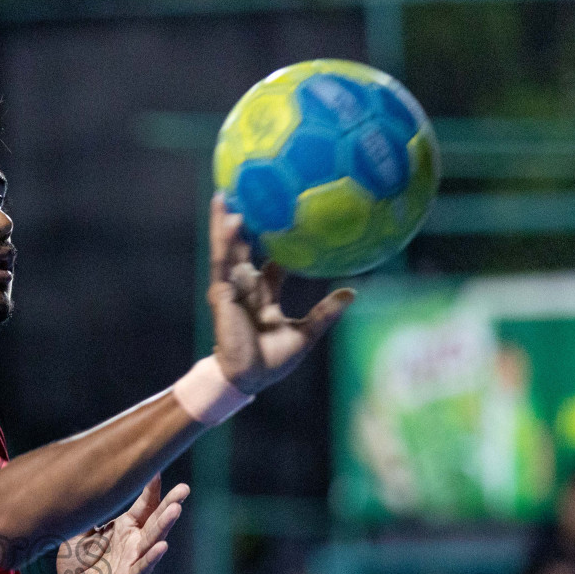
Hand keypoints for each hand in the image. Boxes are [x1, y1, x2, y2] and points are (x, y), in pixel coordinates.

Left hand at [55, 475, 187, 573]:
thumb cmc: (76, 565)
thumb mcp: (77, 532)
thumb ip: (89, 514)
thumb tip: (95, 488)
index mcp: (123, 529)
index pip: (143, 505)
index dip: (150, 489)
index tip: (156, 468)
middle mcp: (132, 543)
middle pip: (154, 520)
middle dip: (169, 504)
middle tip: (184, 488)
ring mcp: (131, 562)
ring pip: (151, 542)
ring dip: (164, 526)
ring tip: (176, 509)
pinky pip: (140, 569)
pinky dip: (151, 558)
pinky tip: (162, 546)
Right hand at [208, 195, 353, 394]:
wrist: (247, 378)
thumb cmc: (272, 362)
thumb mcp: (306, 334)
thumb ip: (326, 312)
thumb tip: (353, 291)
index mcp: (263, 297)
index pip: (271, 266)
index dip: (277, 246)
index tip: (289, 222)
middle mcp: (245, 289)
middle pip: (243, 250)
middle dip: (244, 225)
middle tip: (249, 195)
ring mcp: (231, 289)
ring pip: (227, 249)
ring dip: (226, 223)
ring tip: (227, 195)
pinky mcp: (221, 292)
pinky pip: (223, 261)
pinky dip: (226, 240)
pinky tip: (232, 219)